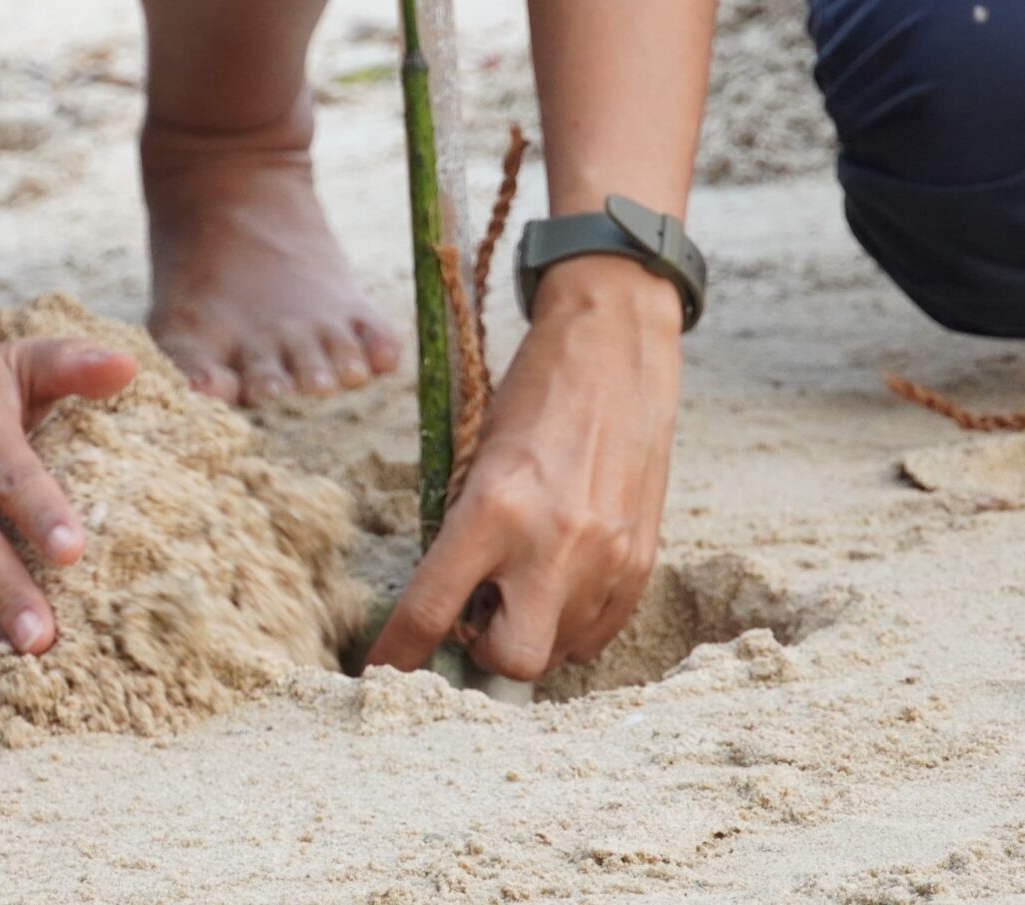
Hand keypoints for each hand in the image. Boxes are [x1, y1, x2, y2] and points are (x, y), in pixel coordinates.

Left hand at [365, 261, 679, 680]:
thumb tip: (448, 609)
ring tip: (526, 585)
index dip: (398, 653)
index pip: (430, 609)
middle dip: (486, 657)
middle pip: (510, 662)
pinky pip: (598, 634)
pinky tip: (563, 580)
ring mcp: (605, 559)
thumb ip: (464, 535)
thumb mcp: (476, 459)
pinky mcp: (642, 563)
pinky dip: (571, 623)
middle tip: (479, 620)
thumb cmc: (532, 397)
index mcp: (493, 509)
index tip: (382, 672)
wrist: (614, 351)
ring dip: (532, 634)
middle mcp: (552, 544)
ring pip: (558, 653)